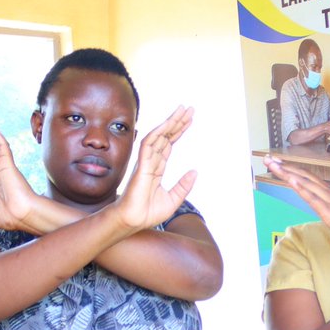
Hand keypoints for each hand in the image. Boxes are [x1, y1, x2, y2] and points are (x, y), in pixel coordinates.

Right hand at [112, 105, 197, 230]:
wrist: (134, 221)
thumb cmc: (148, 212)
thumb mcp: (173, 199)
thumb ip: (183, 185)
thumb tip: (195, 172)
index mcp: (157, 168)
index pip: (169, 144)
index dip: (179, 131)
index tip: (189, 119)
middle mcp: (151, 162)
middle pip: (165, 137)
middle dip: (177, 122)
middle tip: (189, 109)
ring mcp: (145, 162)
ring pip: (158, 136)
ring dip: (170, 123)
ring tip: (183, 111)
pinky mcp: (141, 166)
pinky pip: (149, 145)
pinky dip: (158, 133)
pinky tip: (167, 123)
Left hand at [264, 155, 329, 257]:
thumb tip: (323, 206)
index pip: (308, 178)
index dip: (293, 170)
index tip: (279, 164)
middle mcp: (328, 194)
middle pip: (304, 176)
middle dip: (284, 166)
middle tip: (268, 158)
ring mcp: (329, 201)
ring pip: (305, 183)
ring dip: (287, 172)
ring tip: (273, 164)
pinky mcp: (329, 212)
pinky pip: (313, 198)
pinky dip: (301, 187)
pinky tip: (291, 179)